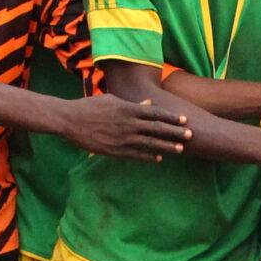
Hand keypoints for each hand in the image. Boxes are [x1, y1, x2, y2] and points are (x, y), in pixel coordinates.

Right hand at [62, 93, 191, 159]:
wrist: (70, 120)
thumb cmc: (90, 107)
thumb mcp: (112, 100)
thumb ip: (132, 104)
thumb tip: (149, 104)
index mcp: (129, 109)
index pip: (156, 113)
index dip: (172, 117)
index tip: (184, 120)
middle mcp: (129, 124)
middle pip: (157, 128)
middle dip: (175, 132)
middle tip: (190, 135)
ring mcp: (123, 138)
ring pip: (150, 143)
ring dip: (167, 147)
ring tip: (180, 149)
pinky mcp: (115, 150)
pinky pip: (136, 155)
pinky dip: (148, 157)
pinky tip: (158, 159)